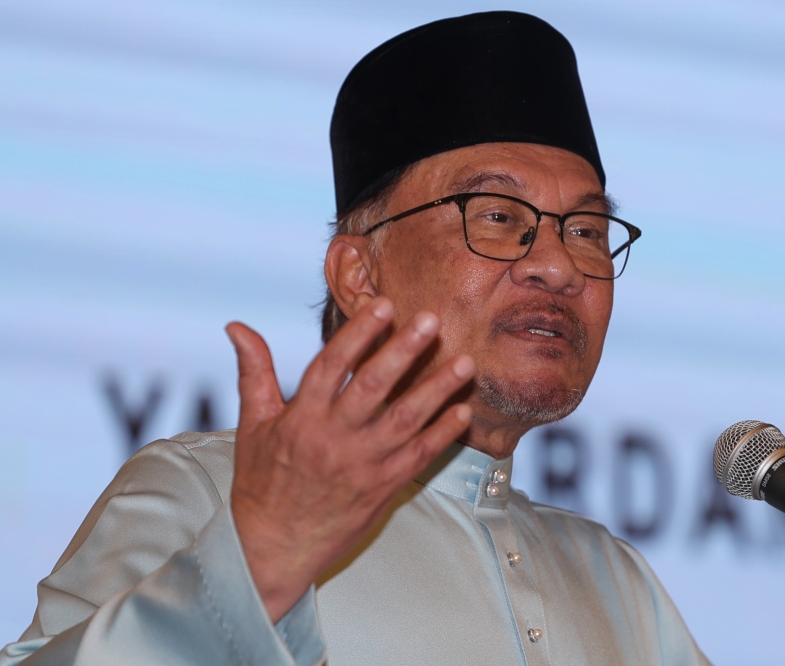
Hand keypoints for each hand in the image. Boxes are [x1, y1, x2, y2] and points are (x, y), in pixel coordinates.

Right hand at [226, 297, 473, 620]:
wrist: (274, 547)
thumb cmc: (262, 482)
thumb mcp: (253, 424)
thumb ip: (254, 371)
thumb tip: (236, 326)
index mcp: (301, 419)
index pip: (332, 366)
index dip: (358, 334)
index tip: (384, 305)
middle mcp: (334, 439)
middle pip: (373, 388)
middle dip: (404, 352)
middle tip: (432, 321)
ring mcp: (363, 464)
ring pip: (406, 420)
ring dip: (437, 390)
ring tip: (464, 362)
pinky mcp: (384, 487)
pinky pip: (419, 457)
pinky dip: (443, 434)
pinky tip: (463, 411)